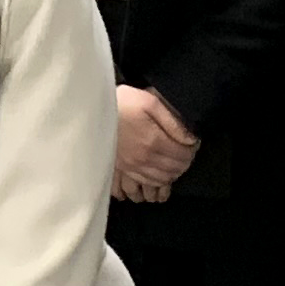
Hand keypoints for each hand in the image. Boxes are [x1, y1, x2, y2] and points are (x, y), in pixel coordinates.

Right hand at [111, 84, 198, 204]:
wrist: (91, 112)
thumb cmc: (120, 102)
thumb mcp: (150, 102)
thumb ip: (173, 122)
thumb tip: (190, 138)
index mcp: (153, 142)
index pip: (182, 155)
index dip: (192, 151)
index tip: (193, 144)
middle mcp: (144, 159)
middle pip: (174, 169)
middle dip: (185, 162)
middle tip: (187, 153)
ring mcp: (132, 167)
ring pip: (161, 179)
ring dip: (173, 173)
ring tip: (176, 162)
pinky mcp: (122, 169)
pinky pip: (145, 183)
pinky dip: (157, 180)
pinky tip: (159, 172)